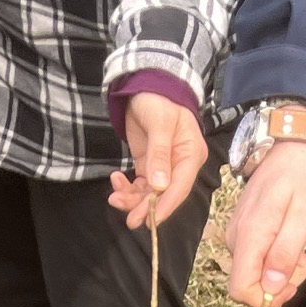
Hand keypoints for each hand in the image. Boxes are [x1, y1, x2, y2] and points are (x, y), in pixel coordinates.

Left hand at [107, 95, 209, 227]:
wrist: (146, 85)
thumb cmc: (159, 99)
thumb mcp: (160, 123)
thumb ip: (159, 154)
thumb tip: (159, 184)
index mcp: (191, 155)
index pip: (180, 187)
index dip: (166, 206)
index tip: (151, 220)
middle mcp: (180, 165)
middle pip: (164, 195)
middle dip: (145, 208)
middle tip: (129, 220)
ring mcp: (164, 167)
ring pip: (150, 194)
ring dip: (132, 200)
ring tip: (114, 197)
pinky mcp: (149, 166)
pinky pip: (139, 185)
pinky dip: (127, 188)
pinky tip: (116, 180)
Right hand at [224, 137, 305, 306]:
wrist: (295, 146)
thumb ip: (286, 252)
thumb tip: (270, 286)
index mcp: (251, 234)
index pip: (240, 288)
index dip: (265, 298)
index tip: (292, 286)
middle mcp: (237, 236)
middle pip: (247, 283)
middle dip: (277, 283)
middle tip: (303, 260)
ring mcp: (238, 232)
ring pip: (252, 272)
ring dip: (279, 269)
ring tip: (300, 244)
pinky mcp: (243, 229)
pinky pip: (254, 257)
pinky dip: (275, 257)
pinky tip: (290, 238)